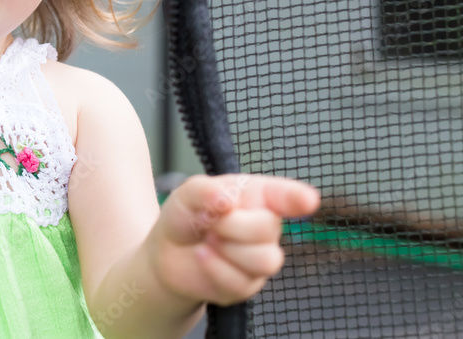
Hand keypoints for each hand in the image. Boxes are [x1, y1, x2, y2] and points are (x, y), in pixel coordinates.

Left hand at [150, 174, 319, 306]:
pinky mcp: (248, 285)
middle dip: (232, 225)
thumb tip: (227, 200)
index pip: (285, 196)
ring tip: (207, 240)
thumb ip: (206, 191)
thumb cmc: (186, 216)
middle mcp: (266, 227)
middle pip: (268, 228)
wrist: (167, 252)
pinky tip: (202, 256)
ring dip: (227, 249)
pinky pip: (242, 282)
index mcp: (257, 197)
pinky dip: (215, 267)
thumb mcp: (188, 193)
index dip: (297, 197)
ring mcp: (260, 258)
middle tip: (210, 222)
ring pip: (264, 259)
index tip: (308, 200)